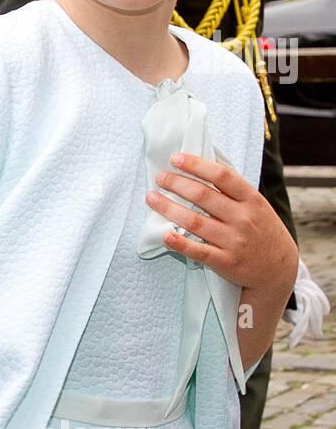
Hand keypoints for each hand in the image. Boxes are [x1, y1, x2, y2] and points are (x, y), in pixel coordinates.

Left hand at [146, 151, 297, 291]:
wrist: (278, 270)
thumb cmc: (261, 231)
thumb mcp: (257, 205)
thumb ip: (234, 188)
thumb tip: (207, 160)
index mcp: (251, 200)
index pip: (221, 176)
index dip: (196, 165)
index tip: (175, 158)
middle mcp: (243, 219)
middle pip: (203, 196)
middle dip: (176, 184)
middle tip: (159, 177)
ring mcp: (234, 241)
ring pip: (195, 222)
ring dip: (169, 208)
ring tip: (151, 198)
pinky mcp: (226, 262)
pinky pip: (199, 251)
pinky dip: (180, 243)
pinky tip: (165, 235)